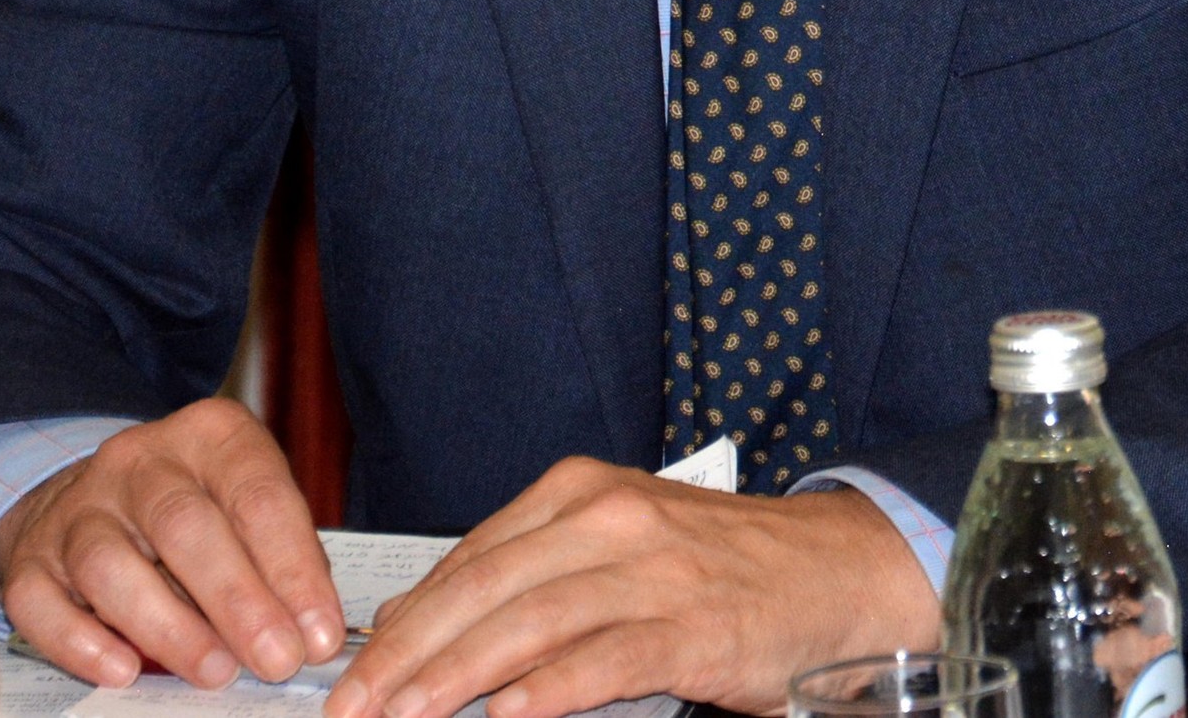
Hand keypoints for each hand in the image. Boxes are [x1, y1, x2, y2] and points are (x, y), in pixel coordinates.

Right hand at [0, 396, 346, 689]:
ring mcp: (77, 508)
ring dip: (169, 628)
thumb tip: (312, 632)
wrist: (97, 490)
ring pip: (111, 565)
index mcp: (210, 435)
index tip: (317, 632)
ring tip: (216, 672)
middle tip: (276, 659)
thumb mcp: (249, 502)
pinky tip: (123, 672)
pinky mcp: (30, 558)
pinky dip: (81, 643)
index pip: (258, 497)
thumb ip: (280, 557)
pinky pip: (42, 603)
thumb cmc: (198, 504)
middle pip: (185, 527)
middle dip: (237, 601)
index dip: (294, 569)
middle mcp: (139, 462)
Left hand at [322, 461, 940, 717]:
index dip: (398, 626)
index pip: (464, 563)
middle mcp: (610, 519)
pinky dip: (552, 689)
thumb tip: (417, 628)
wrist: (840, 569)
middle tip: (351, 709)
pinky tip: (510, 714)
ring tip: (404, 716)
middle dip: (404, 659)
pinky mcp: (694, 626)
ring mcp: (654, 570)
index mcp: (580, 493)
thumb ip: (526, 577)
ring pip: (529, 624)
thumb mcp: (618, 546)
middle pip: (481, 592)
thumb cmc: (724, 567)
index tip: (346, 679)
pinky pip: (607, 657)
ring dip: (456, 678)